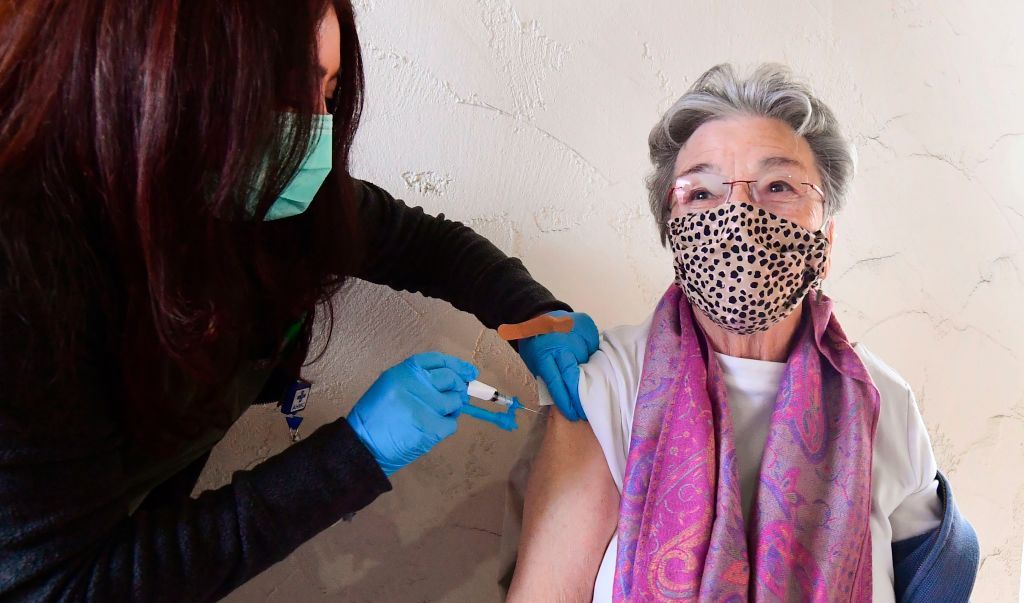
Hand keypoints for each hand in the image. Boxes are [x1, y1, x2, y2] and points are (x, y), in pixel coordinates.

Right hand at [347, 352, 478, 475]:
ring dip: (451, 409)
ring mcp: (426, 406)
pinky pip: (452, 423)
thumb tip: (453, 379)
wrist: (363, 447)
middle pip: (450, 378)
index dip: (456, 365)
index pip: (437, 360)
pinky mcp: (433, 427)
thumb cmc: (375, 418)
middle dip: (458, 387)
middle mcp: (415, 384)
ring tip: (434, 416)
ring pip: (454, 401)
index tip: (469, 372)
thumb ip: (416, 380)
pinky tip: (430, 429)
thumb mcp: (389, 387)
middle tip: (456, 396)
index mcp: (402, 372)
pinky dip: (445, 427)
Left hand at [517, 311, 598, 420]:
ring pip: (588, 361)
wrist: (537, 316)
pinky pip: (594, 347)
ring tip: (589, 382)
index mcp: (543, 355)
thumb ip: (548, 377)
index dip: (565, 400)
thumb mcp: (534, 362)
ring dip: (588, 373)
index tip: (572, 413)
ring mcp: (575, 333)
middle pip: (574, 374)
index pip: (556, 382)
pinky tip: (587, 358)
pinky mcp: (586, 326)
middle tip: (585, 410)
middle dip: (580, 394)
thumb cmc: (535, 345)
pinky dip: (592, 355)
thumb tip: (564, 397)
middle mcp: (560, 343)